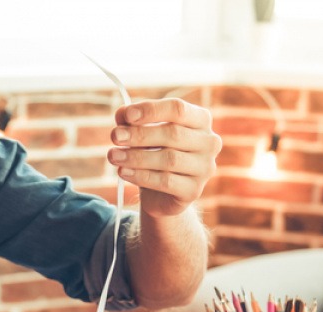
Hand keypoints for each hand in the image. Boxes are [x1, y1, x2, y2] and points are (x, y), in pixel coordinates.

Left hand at [107, 99, 221, 216]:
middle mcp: (208, 142)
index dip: (151, 110)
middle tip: (115, 136)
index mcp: (200, 120)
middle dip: (140, 135)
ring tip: (114, 156)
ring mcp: (205, 168)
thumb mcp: (141, 133)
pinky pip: (166, 182)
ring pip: (169, 159)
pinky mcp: (194, 190)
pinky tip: (123, 172)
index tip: (127, 115)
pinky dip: (141, 176)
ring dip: (136, 157)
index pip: (178, 109)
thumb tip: (122, 114)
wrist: (160, 192)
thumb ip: (132, 121)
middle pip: (173, 134)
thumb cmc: (153, 153)